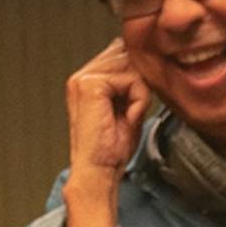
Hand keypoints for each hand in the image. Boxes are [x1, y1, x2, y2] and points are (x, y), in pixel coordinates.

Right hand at [67, 40, 151, 187]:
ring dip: (139, 94)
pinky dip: (139, 100)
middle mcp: (82, 76)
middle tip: (130, 113)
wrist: (97, 171)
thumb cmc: (111, 149)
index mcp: (86, 80)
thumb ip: (132, 83)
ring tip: (127, 116)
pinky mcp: (91, 86)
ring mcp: (84, 79)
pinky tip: (127, 118)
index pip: (122, 54)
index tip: (132, 106)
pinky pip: (133, 80)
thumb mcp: (126, 107)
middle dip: (139, 84)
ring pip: (132, 67)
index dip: (138, 78)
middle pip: (128, 57)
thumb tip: (144, 65)